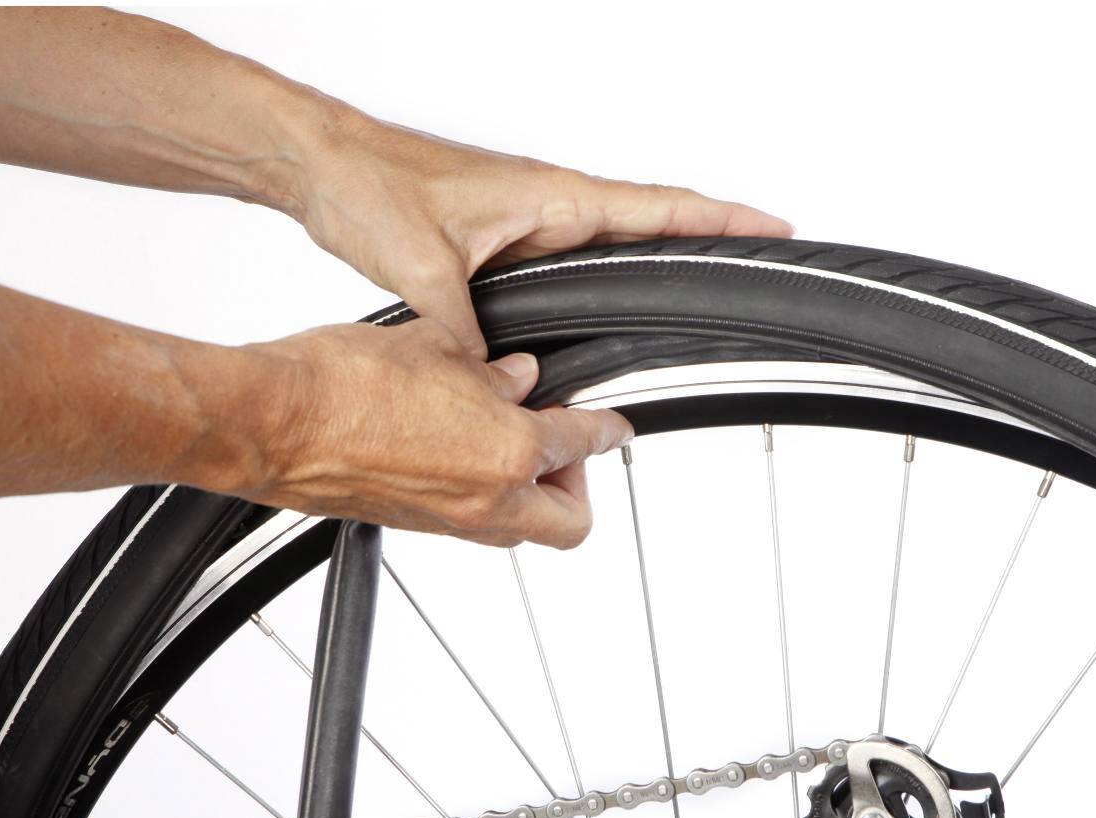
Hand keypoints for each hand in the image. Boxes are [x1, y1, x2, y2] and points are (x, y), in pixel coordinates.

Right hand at [234, 319, 631, 547]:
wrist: (271, 423)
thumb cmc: (341, 384)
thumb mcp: (437, 351)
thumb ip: (490, 371)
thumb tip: (517, 377)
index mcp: (508, 451)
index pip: (582, 444)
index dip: (606, 430)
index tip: (614, 425)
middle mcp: (487, 499)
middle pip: (569, 522)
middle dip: (578, 486)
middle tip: (562, 446)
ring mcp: (448, 522)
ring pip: (519, 528)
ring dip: (529, 493)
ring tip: (506, 440)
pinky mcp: (411, 525)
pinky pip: (470, 521)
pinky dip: (482, 492)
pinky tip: (457, 447)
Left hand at [285, 106, 793, 358]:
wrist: (325, 165)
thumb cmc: (371, 183)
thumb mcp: (423, 266)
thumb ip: (465, 329)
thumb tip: (486, 376)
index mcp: (549, 196)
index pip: (655, 206)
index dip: (719, 218)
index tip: (770, 226)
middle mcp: (546, 204)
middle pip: (646, 222)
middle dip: (703, 237)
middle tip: (754, 257)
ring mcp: (525, 219)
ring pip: (606, 242)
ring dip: (651, 255)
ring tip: (693, 284)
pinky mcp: (499, 236)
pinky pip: (565, 259)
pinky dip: (595, 275)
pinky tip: (598, 299)